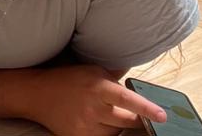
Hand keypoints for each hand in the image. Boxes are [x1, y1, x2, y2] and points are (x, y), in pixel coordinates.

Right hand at [24, 65, 165, 135]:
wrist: (39, 94)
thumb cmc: (70, 79)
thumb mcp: (93, 71)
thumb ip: (115, 78)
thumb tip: (139, 84)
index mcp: (98, 87)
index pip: (127, 99)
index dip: (146, 109)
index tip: (162, 116)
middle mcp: (93, 107)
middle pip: (126, 121)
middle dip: (137, 120)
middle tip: (143, 117)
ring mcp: (85, 125)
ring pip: (116, 133)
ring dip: (118, 126)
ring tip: (107, 114)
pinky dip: (106, 133)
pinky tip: (98, 122)